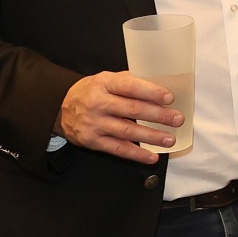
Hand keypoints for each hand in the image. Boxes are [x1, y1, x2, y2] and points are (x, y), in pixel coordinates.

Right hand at [57, 71, 184, 163]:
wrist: (60, 108)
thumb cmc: (92, 92)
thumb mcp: (106, 79)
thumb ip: (129, 82)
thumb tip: (161, 85)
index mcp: (103, 84)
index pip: (129, 86)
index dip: (150, 92)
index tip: (169, 97)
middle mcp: (97, 104)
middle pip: (132, 110)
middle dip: (158, 115)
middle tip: (177, 119)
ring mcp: (94, 124)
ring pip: (127, 132)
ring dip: (152, 137)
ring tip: (170, 139)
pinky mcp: (92, 141)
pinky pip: (118, 149)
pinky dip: (137, 154)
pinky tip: (152, 156)